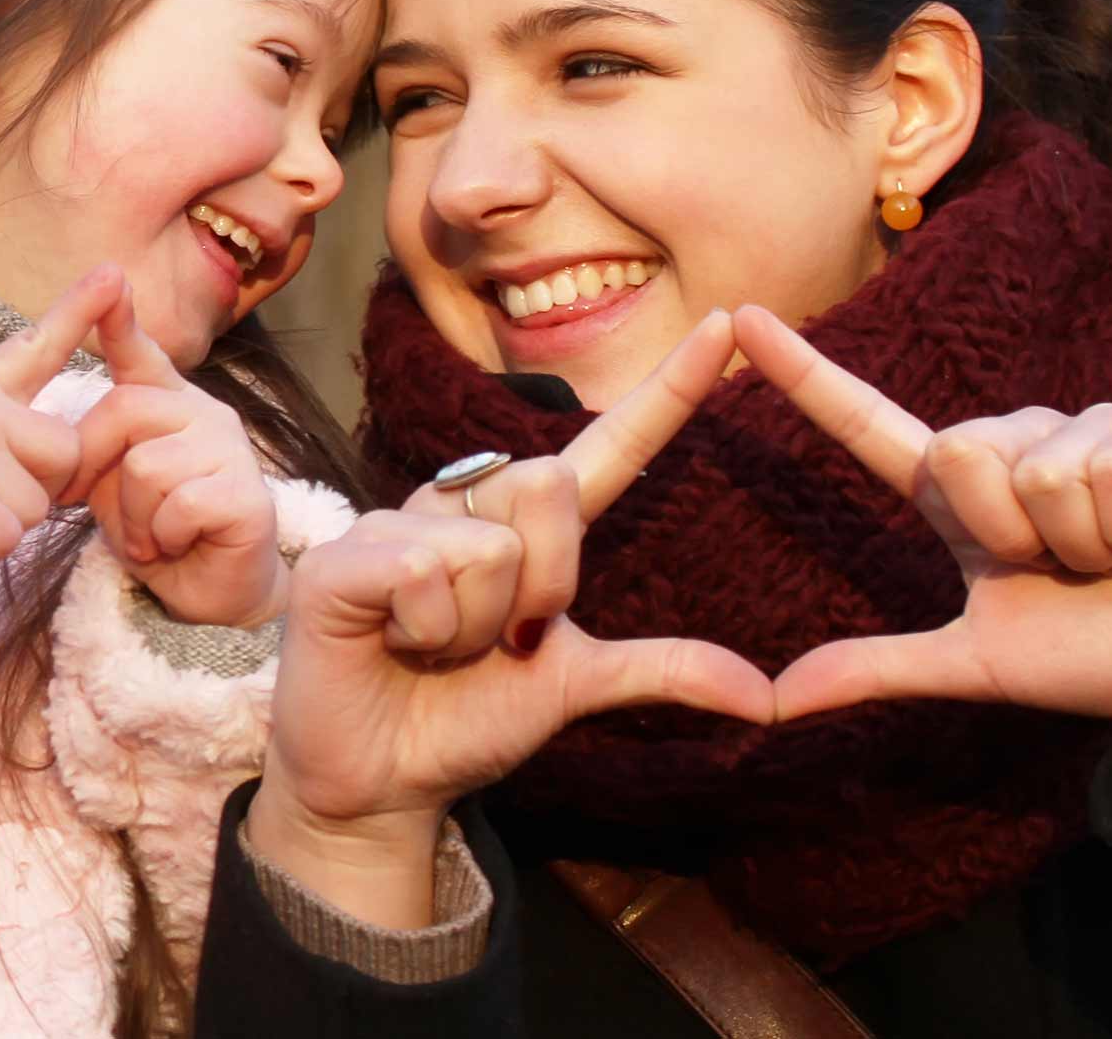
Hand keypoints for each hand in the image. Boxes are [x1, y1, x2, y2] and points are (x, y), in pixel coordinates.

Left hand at [63, 290, 283, 627]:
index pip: (142, 356)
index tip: (109, 278)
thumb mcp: (115, 485)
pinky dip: (165, 536)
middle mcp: (208, 414)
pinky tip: (179, 544)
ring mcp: (233, 452)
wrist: (213, 595)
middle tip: (122, 516)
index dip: (120, 321)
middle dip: (102, 469)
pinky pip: (180, 503)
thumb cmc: (161, 535)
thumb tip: (69, 436)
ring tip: (154, 537)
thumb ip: (100, 448)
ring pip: (147, 465)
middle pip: (124, 410)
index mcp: (172, 406)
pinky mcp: (249, 496)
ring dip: (135, 518)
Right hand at [246, 312, 774, 924]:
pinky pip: (422, 570)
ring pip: (489, 546)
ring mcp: (397, 523)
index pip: (609, 448)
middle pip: (548, 486)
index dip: (666, 392)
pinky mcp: (345, 557)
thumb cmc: (464, 722)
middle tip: (497, 643)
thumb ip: (663, 673)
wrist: (381, 784)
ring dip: (475, 628)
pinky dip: (423, 629)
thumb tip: (766, 700)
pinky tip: (390, 643)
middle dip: (542, 586)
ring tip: (431, 649)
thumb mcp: (575, 688)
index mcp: (527, 531)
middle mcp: (465, 508)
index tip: (725, 326)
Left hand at [734, 305, 1111, 776]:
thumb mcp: (974, 664)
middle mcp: (1014, 442)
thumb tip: (773, 702)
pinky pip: (1109, 469)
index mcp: (960, 493)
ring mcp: (1088, 425)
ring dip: (1079, 541)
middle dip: (1009, 535)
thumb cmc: (1092, 655)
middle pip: (958, 452)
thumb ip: (878, 670)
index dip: (805, 376)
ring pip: (1037, 470)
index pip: (867, 423)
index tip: (742, 320)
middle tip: (1061, 567)